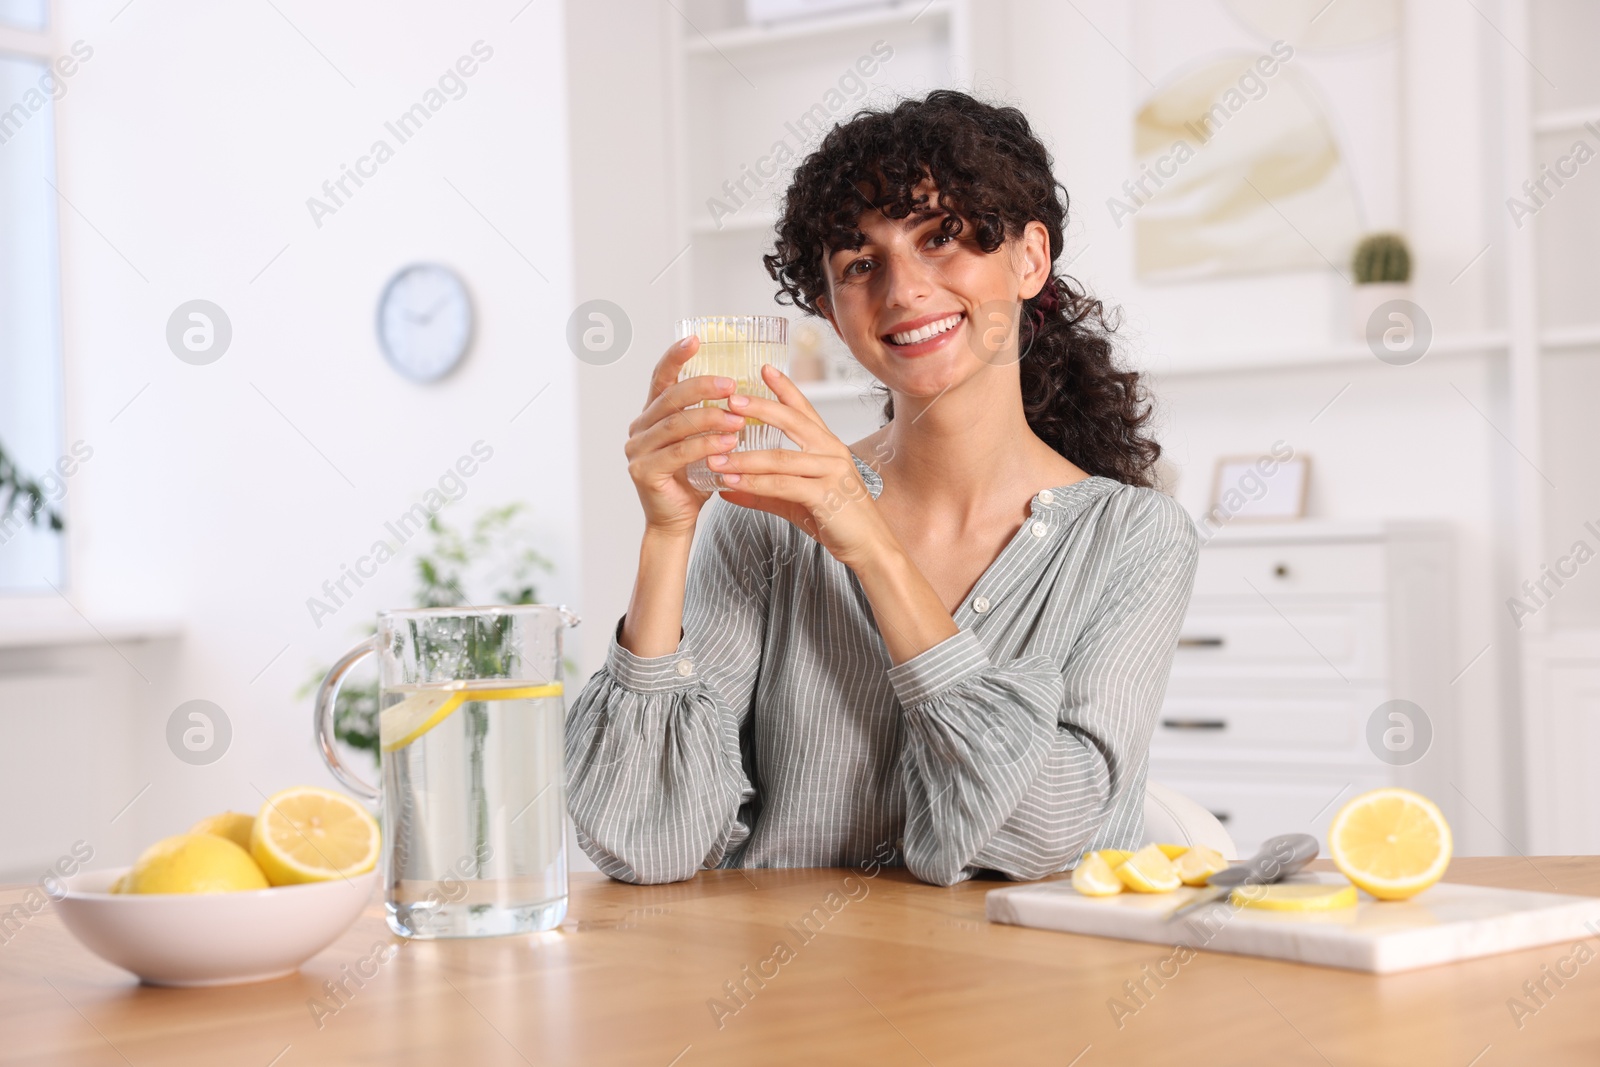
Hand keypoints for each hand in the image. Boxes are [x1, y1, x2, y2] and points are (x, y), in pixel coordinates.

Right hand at [624, 336, 745, 536]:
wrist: (675, 522)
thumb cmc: (692, 481)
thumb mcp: (702, 442)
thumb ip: (709, 417)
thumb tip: (741, 388)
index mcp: (652, 416)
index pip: (661, 379)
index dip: (676, 357)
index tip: (695, 339)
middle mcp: (640, 428)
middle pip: (671, 398)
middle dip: (703, 388)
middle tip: (732, 385)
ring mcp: (638, 450)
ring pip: (676, 424)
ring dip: (710, 418)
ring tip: (739, 417)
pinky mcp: (644, 472)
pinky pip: (680, 452)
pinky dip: (706, 445)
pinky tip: (729, 442)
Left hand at [710, 364, 894, 571]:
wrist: (870, 548)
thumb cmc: (838, 521)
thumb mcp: (795, 502)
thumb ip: (762, 492)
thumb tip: (726, 488)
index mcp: (828, 447)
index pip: (804, 410)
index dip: (785, 388)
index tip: (764, 369)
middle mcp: (832, 452)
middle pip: (792, 421)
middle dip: (759, 407)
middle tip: (730, 400)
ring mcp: (831, 472)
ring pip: (780, 457)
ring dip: (744, 458)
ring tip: (714, 456)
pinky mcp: (827, 496)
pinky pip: (784, 485)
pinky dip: (755, 484)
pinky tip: (733, 483)